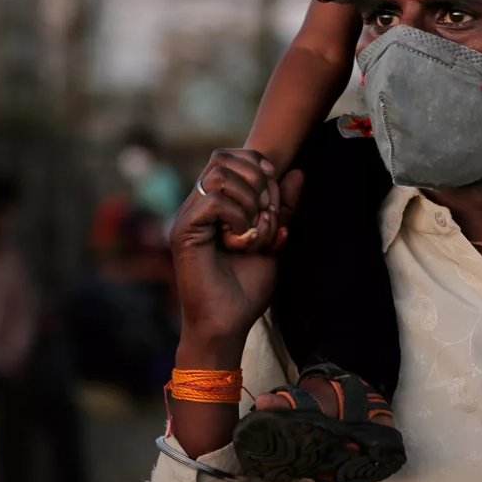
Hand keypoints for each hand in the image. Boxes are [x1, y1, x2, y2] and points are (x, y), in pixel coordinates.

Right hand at [172, 148, 302, 357]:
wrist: (227, 324)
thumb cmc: (247, 289)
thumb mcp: (273, 240)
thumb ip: (283, 208)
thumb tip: (298, 171)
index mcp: (214, 205)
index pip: (231, 157)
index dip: (259, 166)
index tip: (275, 200)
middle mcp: (197, 206)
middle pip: (223, 157)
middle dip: (257, 180)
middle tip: (268, 215)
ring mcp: (188, 217)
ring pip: (220, 175)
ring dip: (250, 201)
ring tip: (255, 233)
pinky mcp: (184, 231)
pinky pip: (216, 200)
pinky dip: (238, 217)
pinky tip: (240, 242)